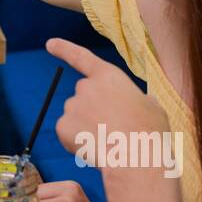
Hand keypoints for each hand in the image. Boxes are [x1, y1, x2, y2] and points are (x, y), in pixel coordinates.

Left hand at [47, 38, 169, 169]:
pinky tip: (95, 150)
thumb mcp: (152, 107)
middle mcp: (85, 87)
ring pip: (76, 117)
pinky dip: (76, 143)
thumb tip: (134, 105)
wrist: (137, 158)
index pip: (82, 58)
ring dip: (86, 128)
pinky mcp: (62, 126)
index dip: (65, 49)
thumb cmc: (150, 133)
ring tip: (108, 143)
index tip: (49, 43)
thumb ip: (136, 99)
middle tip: (113, 130)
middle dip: (93, 111)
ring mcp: (72, 106)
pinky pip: (67, 134)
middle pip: (84, 97)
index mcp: (109, 76)